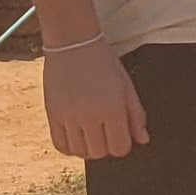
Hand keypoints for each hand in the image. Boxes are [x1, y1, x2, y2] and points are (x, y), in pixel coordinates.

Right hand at [41, 36, 147, 157]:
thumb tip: (143, 139)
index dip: (122, 143)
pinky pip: (60, 145)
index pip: (120, 148)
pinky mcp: (52, 115)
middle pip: (100, 153)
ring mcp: (69, 117)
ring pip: (80, 152)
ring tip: (90, 132)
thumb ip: (136, 114)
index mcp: (112, 109)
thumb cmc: (103, 61)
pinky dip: (69, 146)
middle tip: (105, 129)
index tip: (119, 132)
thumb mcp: (125, 85)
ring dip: (88, 147)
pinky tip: (76, 135)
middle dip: (106, 145)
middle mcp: (90, 116)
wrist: (73, 42)